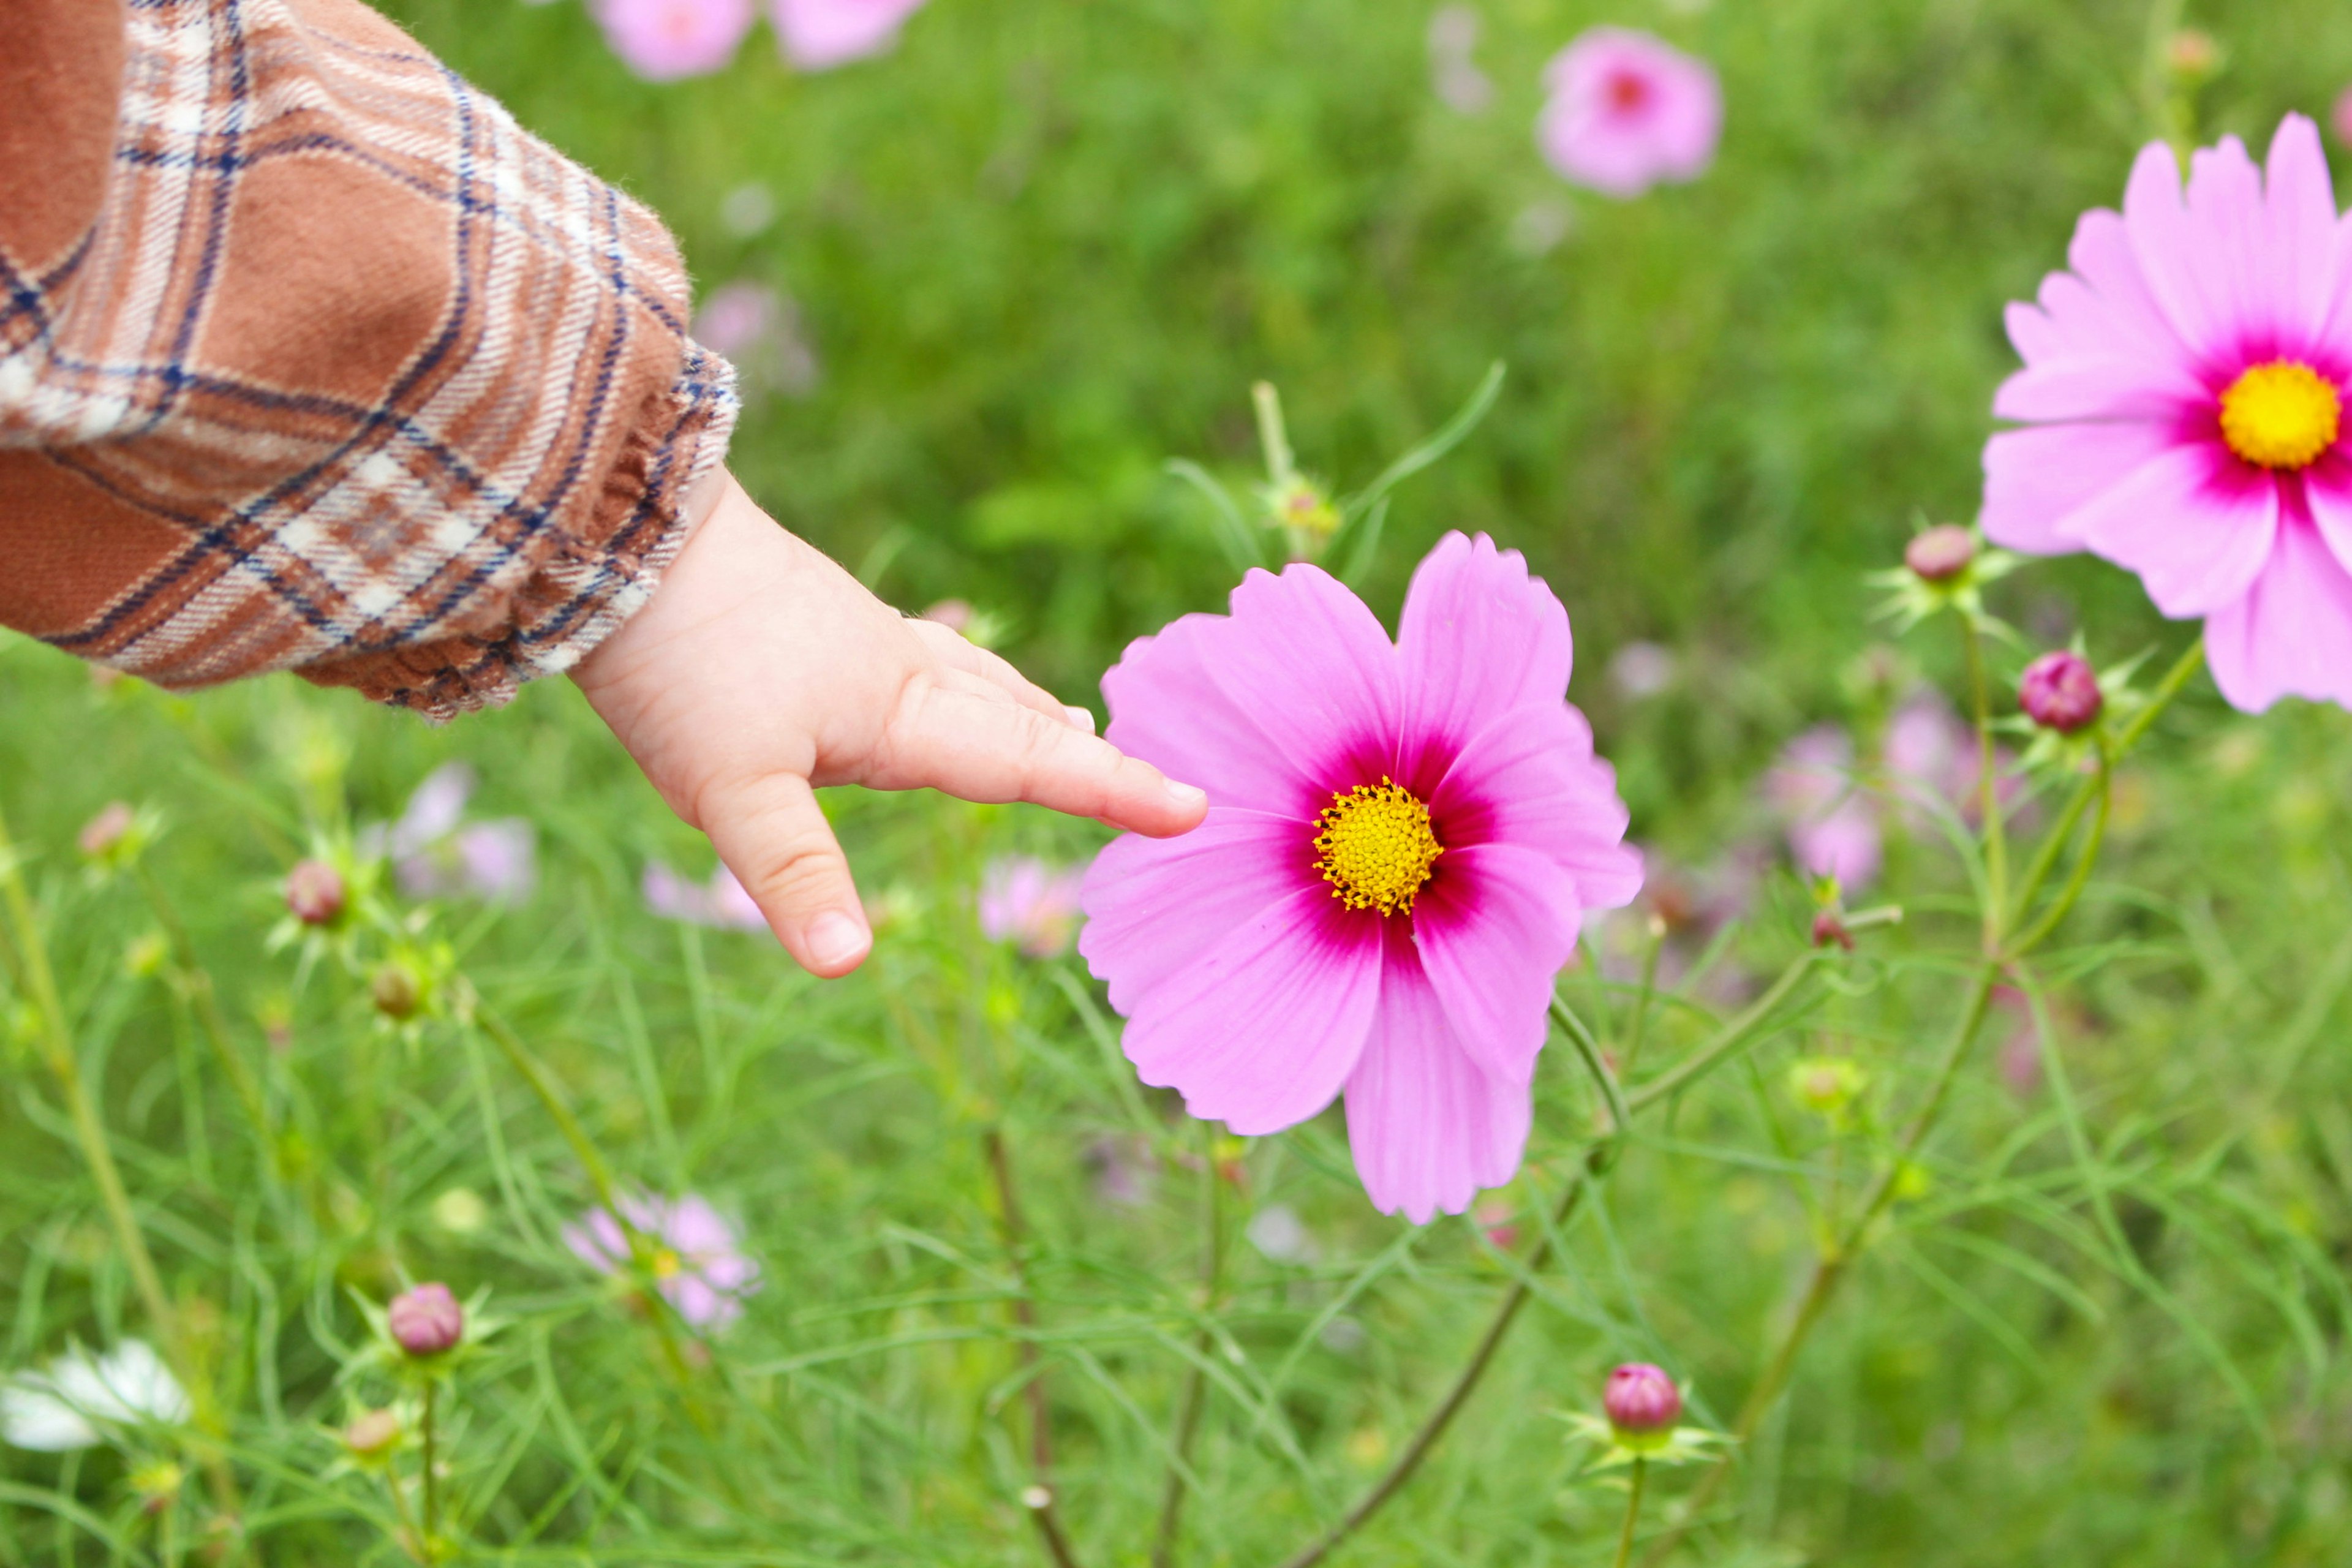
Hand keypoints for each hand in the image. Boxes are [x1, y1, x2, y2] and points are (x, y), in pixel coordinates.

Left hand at [573, 471, 1206, 975]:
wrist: (618, 530)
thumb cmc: (681, 660)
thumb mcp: (729, 790)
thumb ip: (795, 874)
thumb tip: (846, 963)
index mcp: (902, 712)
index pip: (1032, 763)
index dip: (1113, 791)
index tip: (1194, 810)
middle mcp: (897, 668)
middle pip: (1014, 714)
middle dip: (1083, 751)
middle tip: (1149, 777)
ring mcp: (855, 634)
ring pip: (968, 677)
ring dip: (1022, 707)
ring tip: (1061, 722)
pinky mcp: (812, 613)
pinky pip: (920, 655)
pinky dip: (959, 676)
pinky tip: (922, 674)